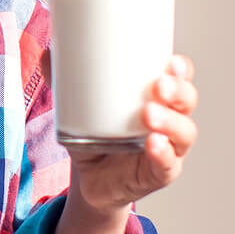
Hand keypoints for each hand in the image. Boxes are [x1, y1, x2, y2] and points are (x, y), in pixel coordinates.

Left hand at [65, 54, 199, 214]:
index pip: (179, 77)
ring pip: (184, 132)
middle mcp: (170, 120)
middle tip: (158, 85)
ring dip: (170, 121)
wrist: (91, 181)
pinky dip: (163, 154)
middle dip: (177, 90)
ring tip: (149, 113)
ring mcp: (168, 148)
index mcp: (156, 97)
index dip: (180, 68)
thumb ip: (64, 81)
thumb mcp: (78, 108)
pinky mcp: (158, 174)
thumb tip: (47, 53)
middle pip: (187, 100)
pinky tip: (153, 144)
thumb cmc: (95, 136)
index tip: (169, 60)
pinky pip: (168, 164)